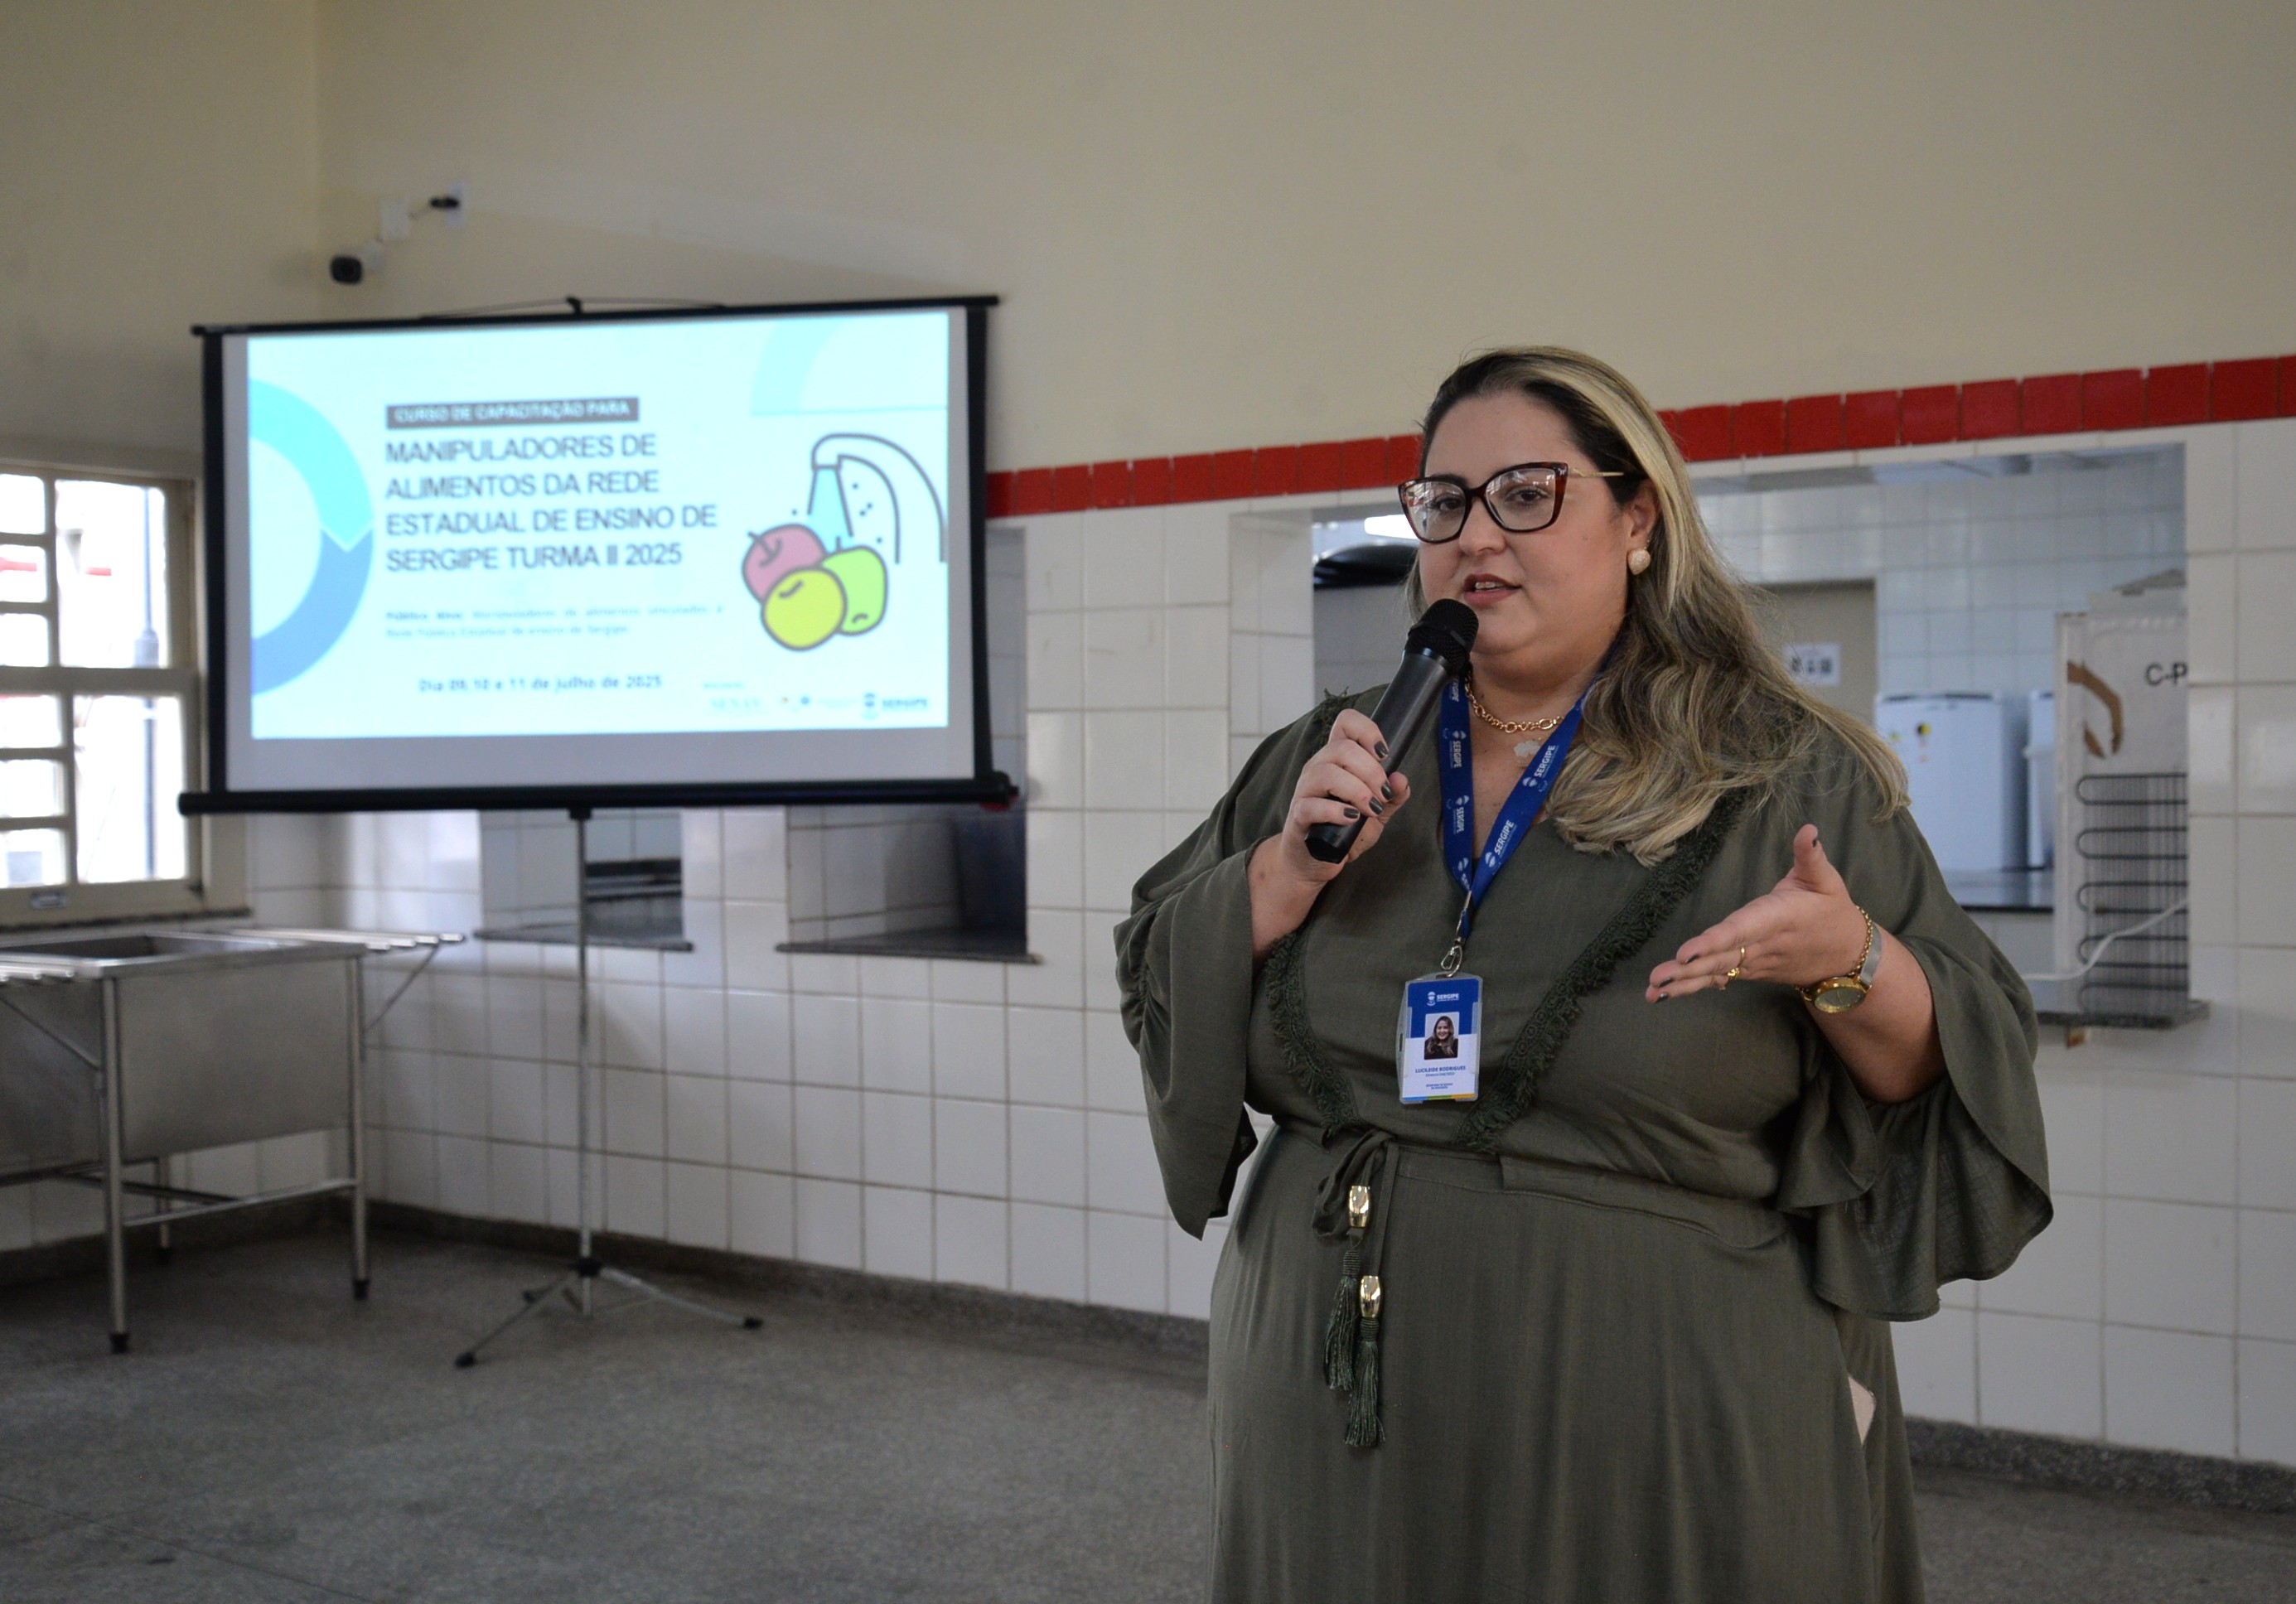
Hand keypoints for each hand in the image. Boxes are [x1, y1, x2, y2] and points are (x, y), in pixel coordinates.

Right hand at [1266, 708, 1410, 884]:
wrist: (1315, 860)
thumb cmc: (1343, 831)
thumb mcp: (1376, 813)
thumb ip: (1391, 796)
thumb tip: (1401, 778)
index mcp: (1336, 760)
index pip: (1345, 723)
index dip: (1367, 730)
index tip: (1384, 754)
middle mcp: (1317, 768)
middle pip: (1342, 748)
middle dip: (1372, 771)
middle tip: (1382, 795)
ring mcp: (1305, 791)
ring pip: (1327, 772)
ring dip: (1357, 790)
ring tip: (1370, 809)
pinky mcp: (1299, 816)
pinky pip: (1312, 805)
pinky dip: (1336, 812)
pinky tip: (1351, 819)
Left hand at [1645, 824, 1867, 1000]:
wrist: (1847, 958)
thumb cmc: (1832, 912)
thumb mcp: (1827, 880)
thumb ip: (1811, 856)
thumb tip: (1808, 829)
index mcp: (1778, 918)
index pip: (1741, 930)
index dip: (1713, 942)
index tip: (1686, 953)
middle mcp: (1763, 945)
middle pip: (1721, 957)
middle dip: (1688, 969)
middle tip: (1656, 978)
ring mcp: (1755, 962)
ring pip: (1717, 972)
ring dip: (1684, 982)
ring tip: (1653, 992)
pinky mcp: (1750, 972)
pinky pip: (1719, 979)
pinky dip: (1694, 987)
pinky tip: (1665, 994)